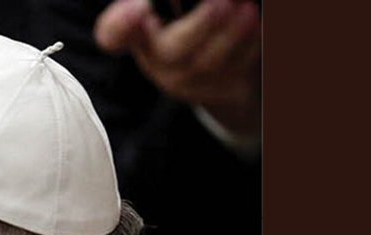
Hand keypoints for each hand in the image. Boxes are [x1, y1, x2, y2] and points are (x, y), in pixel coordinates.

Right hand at [95, 0, 261, 136]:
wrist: (211, 76)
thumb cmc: (187, 29)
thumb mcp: (167, 18)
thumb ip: (157, 10)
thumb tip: (154, 4)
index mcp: (139, 35)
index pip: (114, 35)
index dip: (120, 25)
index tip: (138, 7)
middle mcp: (157, 62)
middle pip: (171, 51)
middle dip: (200, 25)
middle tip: (222, 2)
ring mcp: (187, 81)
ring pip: (207, 63)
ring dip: (231, 34)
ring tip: (247, 10)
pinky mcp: (217, 90)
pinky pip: (234, 69)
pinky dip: (249, 45)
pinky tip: (255, 24)